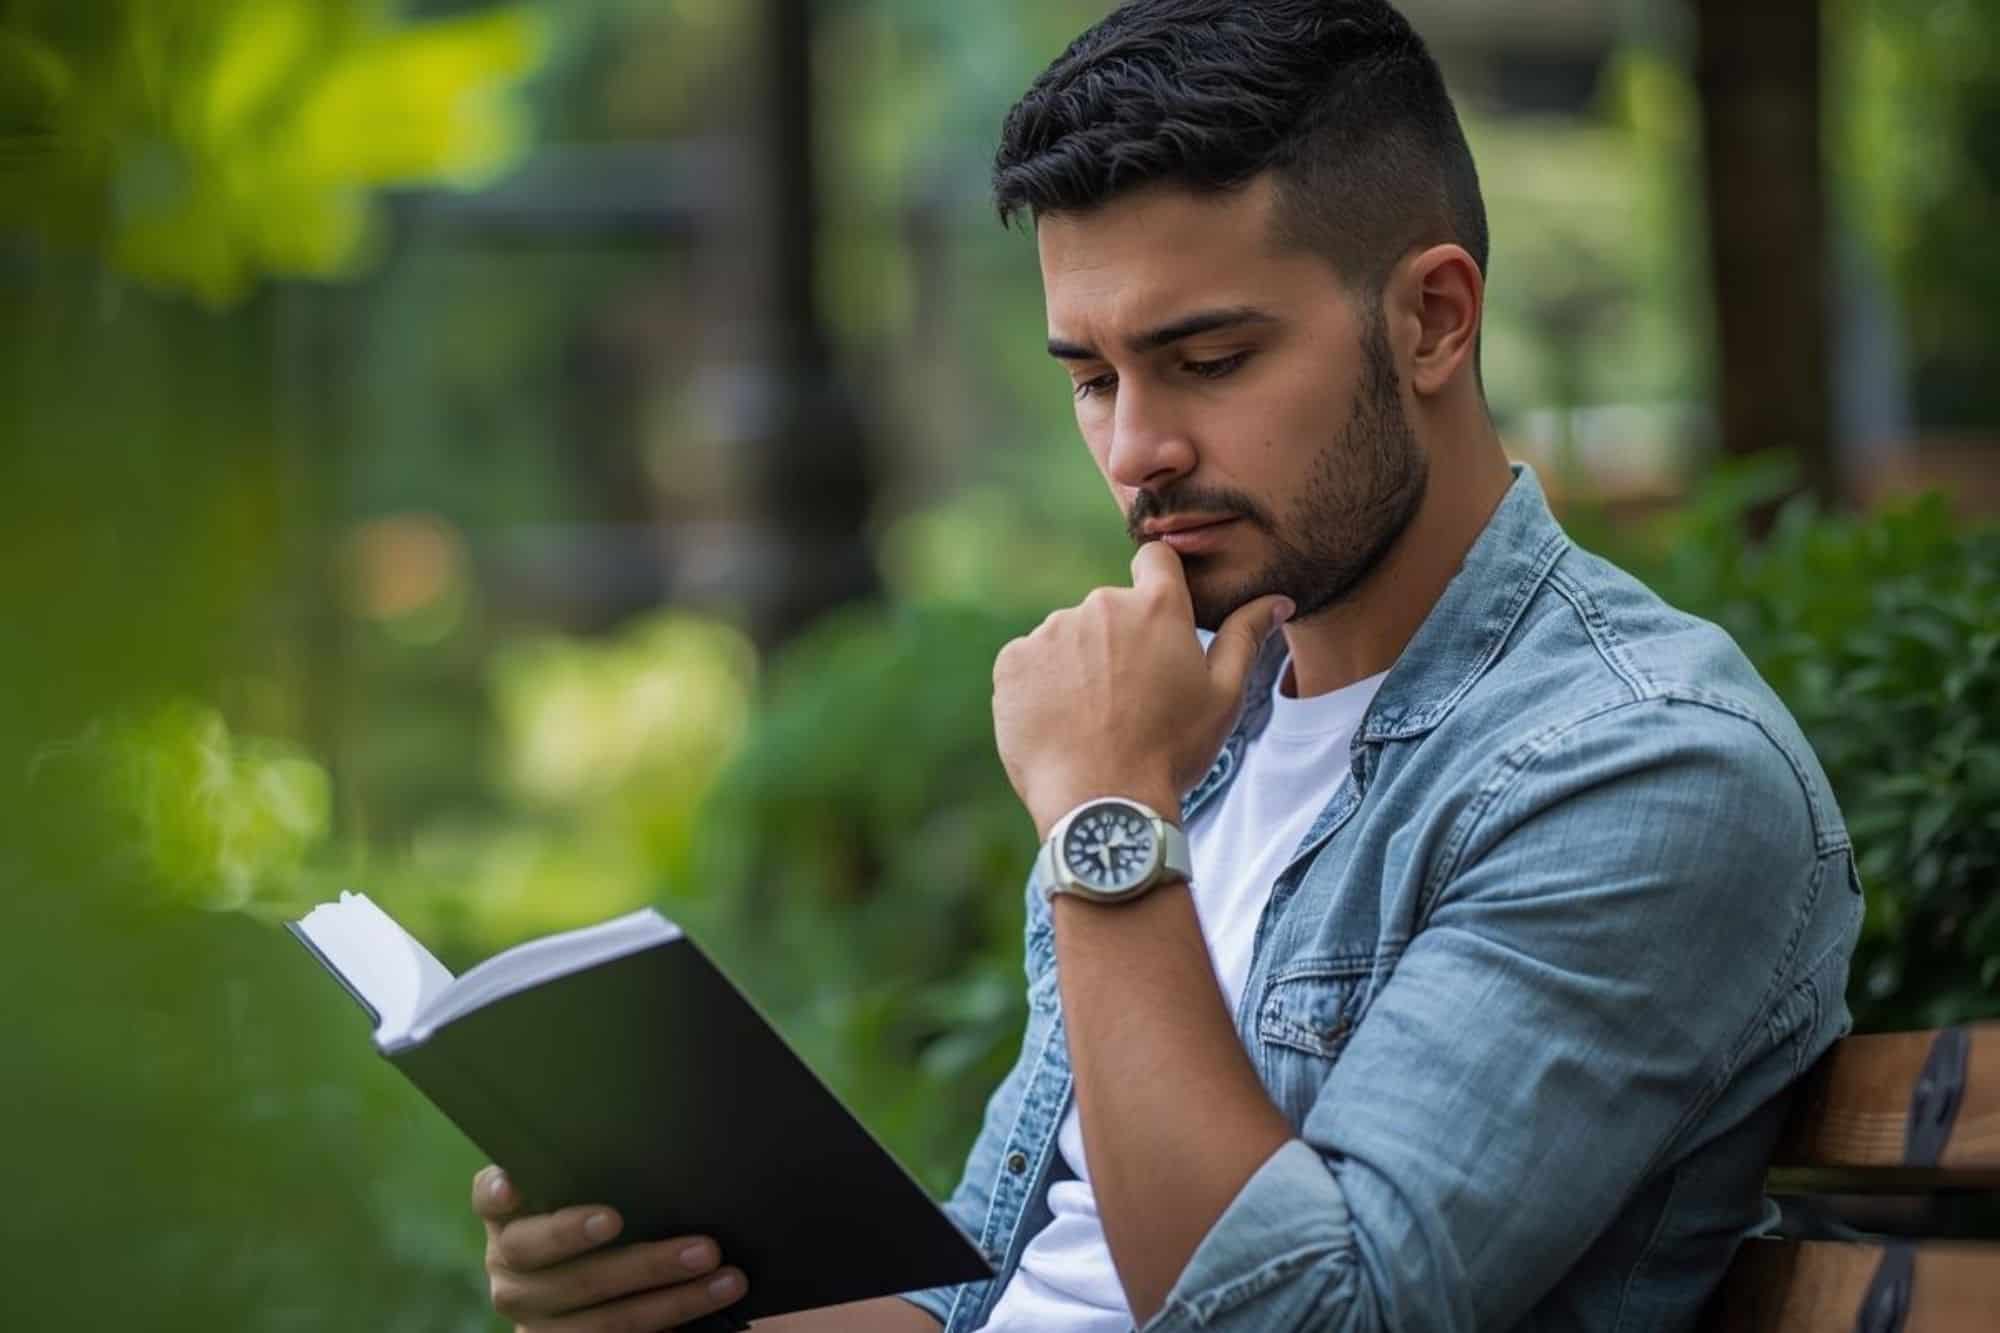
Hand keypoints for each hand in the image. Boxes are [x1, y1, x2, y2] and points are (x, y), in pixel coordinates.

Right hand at [476, 1165, 747, 1330]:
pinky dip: (668, 1326)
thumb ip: (598, 1173)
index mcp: (509, 1220)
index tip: (515, 1186)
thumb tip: (661, 1143)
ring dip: (673, 1301)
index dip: (498, 1193)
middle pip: (568, 1274)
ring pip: (602, 1321)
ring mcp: (534, 1320)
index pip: (489, 1199)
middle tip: (699, 1246)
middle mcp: (510, 1272)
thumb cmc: (600, 1212)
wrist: (586, 1286)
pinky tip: (708, 1312)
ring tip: (725, 1278)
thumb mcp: (588, 1191)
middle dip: (639, 1263)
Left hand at [992, 542, 1291, 837]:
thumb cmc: (1171, 751)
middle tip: (1129, 699)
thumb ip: (1247, 637)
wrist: (1101, 803)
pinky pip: (1029, 662)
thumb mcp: (1224, 697)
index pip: (1155, 560)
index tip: (1157, 622)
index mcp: (1157, 607)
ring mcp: (1051, 632)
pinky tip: (1060, 724)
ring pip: (1068, 637)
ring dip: (1079, 665)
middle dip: (1118, 641)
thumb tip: (1277, 600)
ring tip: (1093, 719)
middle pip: (1109, 609)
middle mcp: (1100, 605)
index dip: (1158, 584)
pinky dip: (1041, 686)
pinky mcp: (1012, 661)